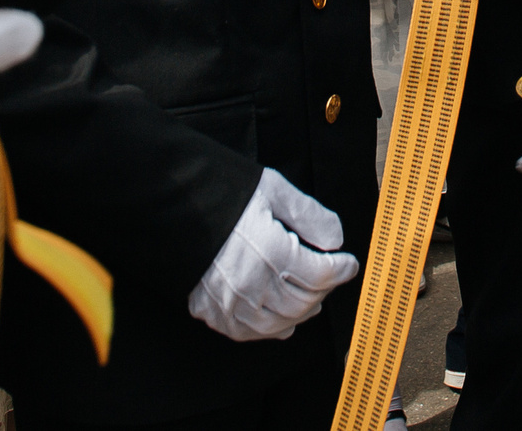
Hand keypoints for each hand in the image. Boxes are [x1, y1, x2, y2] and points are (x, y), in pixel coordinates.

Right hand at [187, 168, 360, 340]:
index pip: (321, 275)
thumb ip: (309, 214)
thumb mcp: (272, 190)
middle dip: (324, 291)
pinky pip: (248, 332)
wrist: (172, 205)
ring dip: (301, 313)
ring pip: (279, 323)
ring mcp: (230, 302)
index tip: (348, 263)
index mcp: (271, 252)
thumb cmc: (222, 193)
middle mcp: (252, 284)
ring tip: (311, 301)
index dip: (341, 269)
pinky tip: (280, 321)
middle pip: (303, 303)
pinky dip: (270, 329)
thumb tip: (335, 238)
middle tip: (329, 278)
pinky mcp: (211, 310)